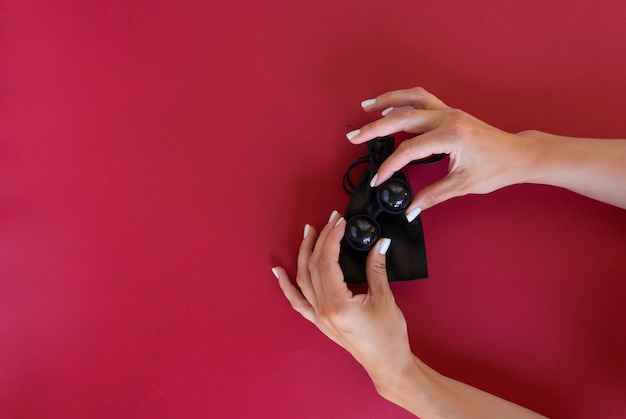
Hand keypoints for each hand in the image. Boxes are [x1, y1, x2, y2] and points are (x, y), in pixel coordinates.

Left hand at [273, 211, 415, 388]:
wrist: (387, 364)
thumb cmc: (388, 336)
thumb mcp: (385, 299)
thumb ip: (377, 269)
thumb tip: (379, 242)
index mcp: (338, 304)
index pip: (328, 262)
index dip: (333, 238)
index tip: (341, 222)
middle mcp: (323, 310)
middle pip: (314, 266)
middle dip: (322, 239)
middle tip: (331, 220)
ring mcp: (318, 316)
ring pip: (303, 279)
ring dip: (304, 253)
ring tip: (309, 232)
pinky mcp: (319, 321)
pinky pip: (297, 301)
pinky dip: (286, 285)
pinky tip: (278, 271)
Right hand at [349, 87, 535, 213]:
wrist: (518, 154)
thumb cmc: (497, 168)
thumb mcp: (462, 185)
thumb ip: (431, 197)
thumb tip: (408, 210)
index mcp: (451, 136)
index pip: (409, 150)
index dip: (390, 166)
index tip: (378, 180)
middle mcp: (447, 118)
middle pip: (402, 118)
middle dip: (374, 128)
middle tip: (353, 137)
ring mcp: (448, 111)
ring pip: (411, 98)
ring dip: (386, 102)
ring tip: (365, 108)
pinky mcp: (449, 112)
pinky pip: (421, 99)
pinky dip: (402, 100)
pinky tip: (389, 107)